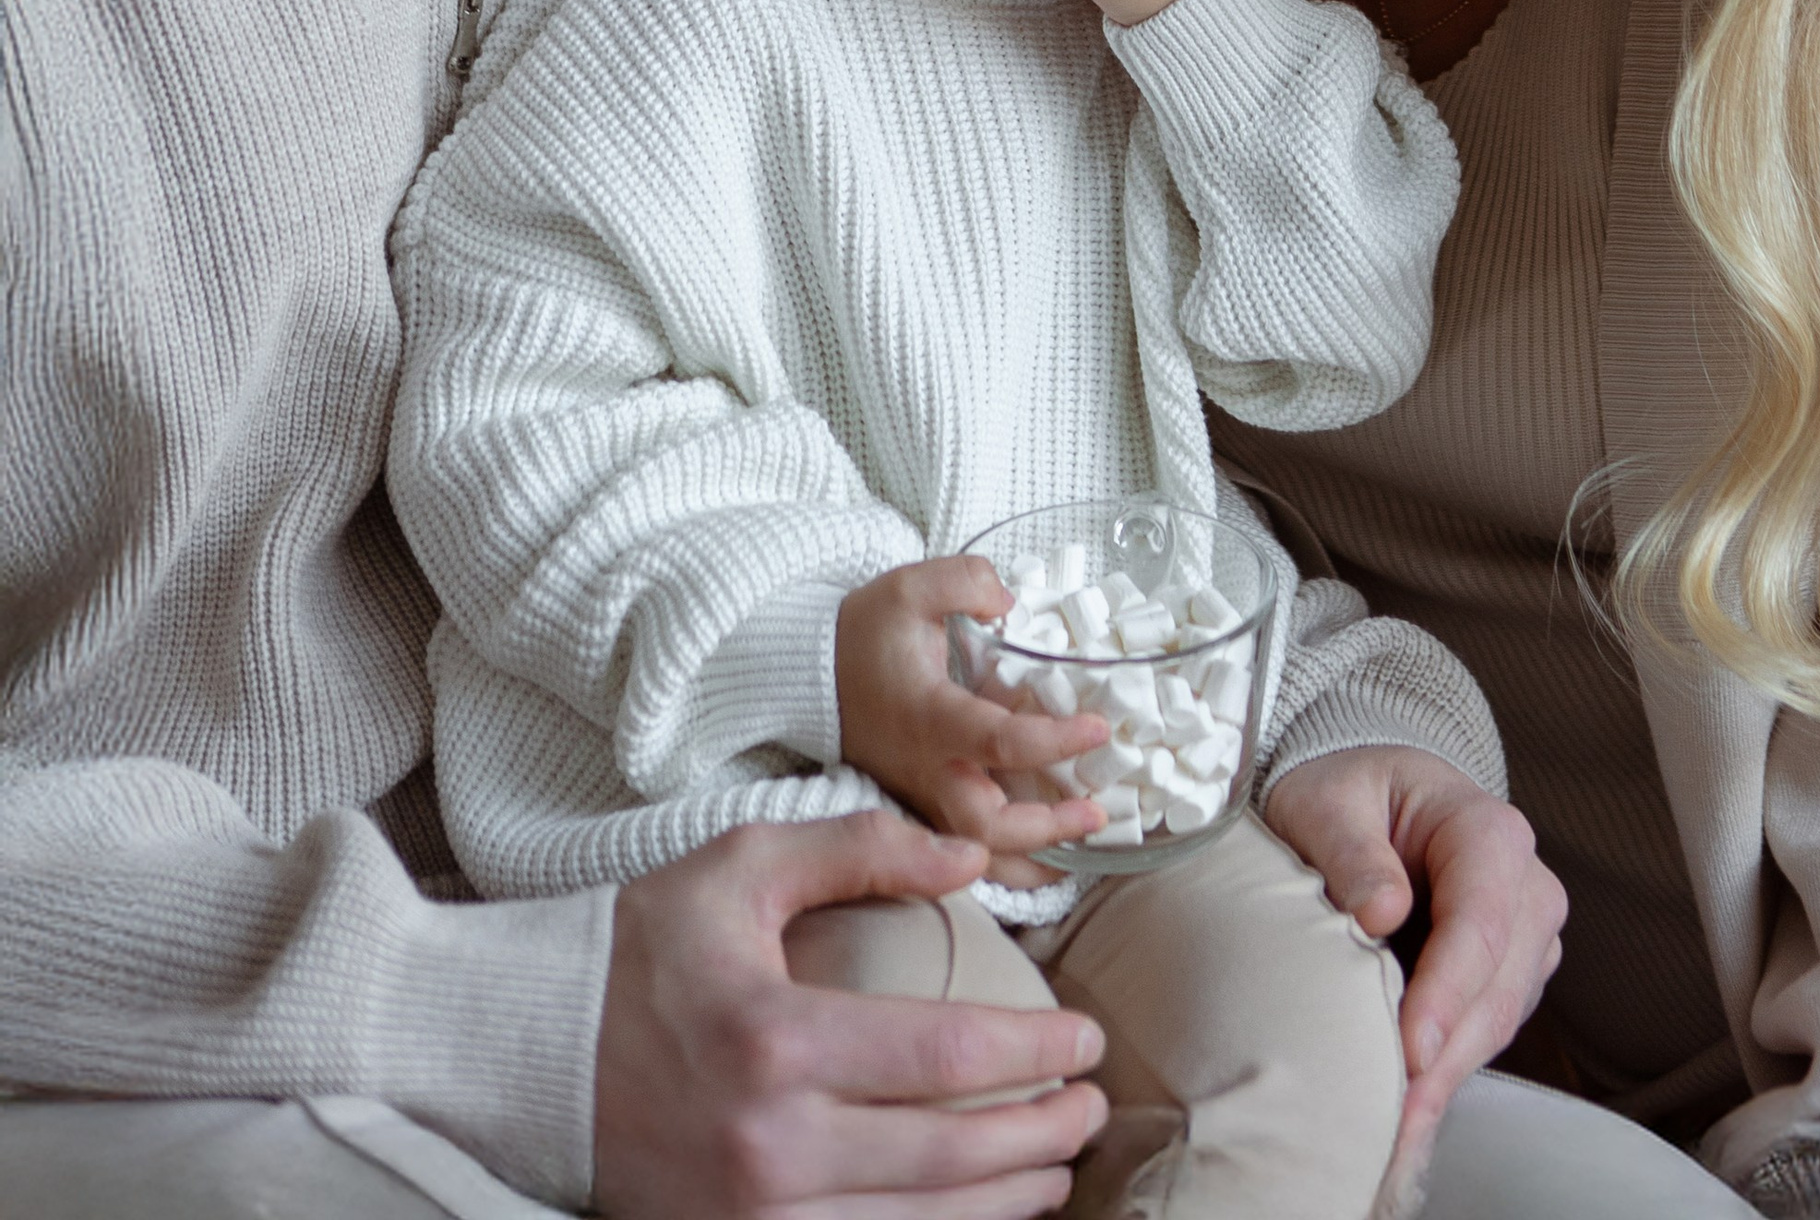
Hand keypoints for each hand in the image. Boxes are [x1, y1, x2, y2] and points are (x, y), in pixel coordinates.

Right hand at [593, 808, 1108, 1215]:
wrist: (515, 1051)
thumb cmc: (635, 948)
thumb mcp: (743, 868)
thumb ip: (861, 848)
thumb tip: (970, 858)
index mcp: (777, 1040)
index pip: (946, 1058)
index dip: (1035, 1054)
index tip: (1088, 1040)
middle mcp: (768, 1145)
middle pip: (948, 1157)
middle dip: (1040, 1135)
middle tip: (1093, 1104)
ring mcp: (747, 1215)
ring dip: (1004, 1203)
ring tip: (1055, 1166)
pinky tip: (973, 1214)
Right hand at [835, 559, 1109, 857]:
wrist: (813, 673)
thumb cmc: (865, 632)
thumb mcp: (910, 587)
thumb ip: (964, 580)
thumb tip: (1008, 601)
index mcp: (929, 715)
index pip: (997, 740)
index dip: (1052, 740)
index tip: (1098, 729)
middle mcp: (925, 767)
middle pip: (984, 825)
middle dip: (1045, 828)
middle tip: (1096, 812)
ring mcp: (920, 793)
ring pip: (973, 853)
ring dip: (1030, 861)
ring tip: (1083, 848)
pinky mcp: (920, 803)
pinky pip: (962, 847)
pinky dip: (1005, 862)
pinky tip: (1047, 852)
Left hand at [1261, 748, 1564, 1198]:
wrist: (1367, 803)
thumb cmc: (1345, 797)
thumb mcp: (1327, 804)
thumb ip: (1351, 850)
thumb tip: (1381, 913)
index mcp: (1488, 830)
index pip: (1482, 920)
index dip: (1449, 991)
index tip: (1412, 1050)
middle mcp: (1526, 886)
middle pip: (1497, 986)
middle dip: (1446, 1057)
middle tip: (1394, 1121)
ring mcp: (1527, 938)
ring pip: (1497, 1020)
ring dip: (1447, 1078)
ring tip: (1393, 1133)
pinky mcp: (1508, 979)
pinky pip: (1484, 1034)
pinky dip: (1446, 1074)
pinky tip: (1405, 1114)